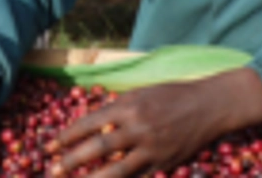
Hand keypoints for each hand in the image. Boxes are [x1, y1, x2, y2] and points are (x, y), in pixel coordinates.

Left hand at [48, 68, 261, 176]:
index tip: (51, 145)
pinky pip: (138, 177)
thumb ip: (117, 108)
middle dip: (72, 160)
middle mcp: (138, 128)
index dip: (67, 135)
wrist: (210, 106)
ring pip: (116, 170)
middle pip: (98, 148)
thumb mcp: (140, 93)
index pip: (90, 122)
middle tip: (53, 169)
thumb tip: (93, 123)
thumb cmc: (171, 95)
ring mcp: (152, 149)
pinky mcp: (164, 165)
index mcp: (129, 106)